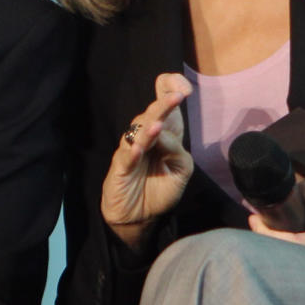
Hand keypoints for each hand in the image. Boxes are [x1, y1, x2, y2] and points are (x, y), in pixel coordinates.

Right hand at [102, 73, 194, 249]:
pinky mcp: (120, 167)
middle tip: (177, 96)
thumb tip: (165, 133)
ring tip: (158, 125)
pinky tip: (138, 149)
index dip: (169, 92)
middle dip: (164, 105)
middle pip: (151, 115)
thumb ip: (177, 150)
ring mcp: (131, 150)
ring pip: (138, 133)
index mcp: (164, 134)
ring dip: (148, 128)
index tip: (184, 88)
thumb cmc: (160, 189)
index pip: (165, 107)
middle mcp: (146, 137)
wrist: (139, 216)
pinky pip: (125, 156)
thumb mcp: (180, 170)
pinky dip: (131, 152)